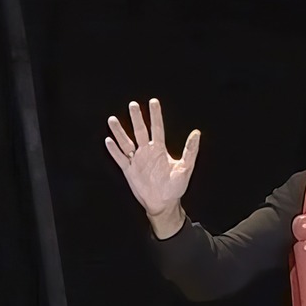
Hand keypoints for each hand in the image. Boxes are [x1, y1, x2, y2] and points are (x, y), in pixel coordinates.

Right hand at [104, 99, 199, 224]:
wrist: (163, 203)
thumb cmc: (175, 187)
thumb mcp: (186, 168)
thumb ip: (190, 150)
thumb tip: (197, 133)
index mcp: (159, 149)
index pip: (157, 128)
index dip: (155, 115)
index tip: (153, 102)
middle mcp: (147, 152)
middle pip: (139, 131)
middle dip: (136, 118)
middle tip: (133, 105)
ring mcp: (136, 160)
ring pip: (126, 142)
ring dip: (119, 132)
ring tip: (112, 119)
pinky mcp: (129, 170)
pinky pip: (120, 158)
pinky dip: (114, 150)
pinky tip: (109, 140)